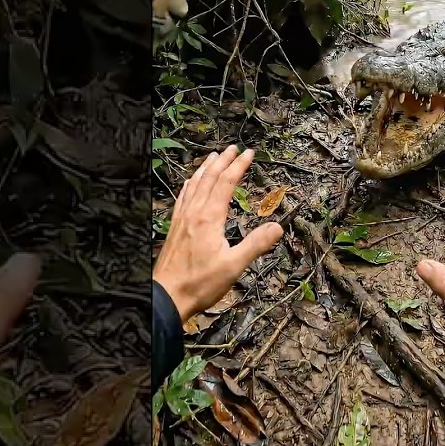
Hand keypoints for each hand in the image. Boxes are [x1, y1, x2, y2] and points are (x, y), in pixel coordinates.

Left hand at [154, 145, 283, 321]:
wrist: (167, 297)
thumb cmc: (200, 283)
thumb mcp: (234, 266)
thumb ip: (256, 244)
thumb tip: (278, 227)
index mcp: (210, 218)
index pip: (226, 183)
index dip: (238, 166)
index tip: (249, 153)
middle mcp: (194, 212)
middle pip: (209, 178)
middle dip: (222, 161)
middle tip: (233, 148)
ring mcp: (181, 219)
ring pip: (194, 185)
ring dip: (205, 169)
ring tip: (213, 157)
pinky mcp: (174, 227)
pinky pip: (182, 197)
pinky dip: (189, 184)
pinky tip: (189, 183)